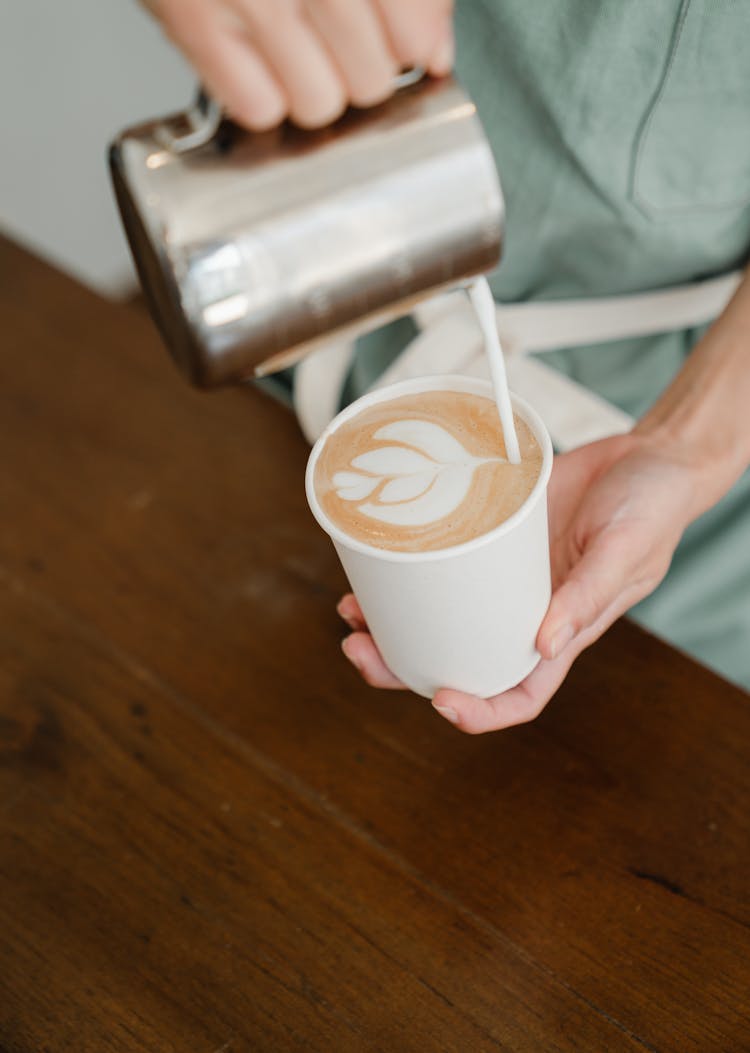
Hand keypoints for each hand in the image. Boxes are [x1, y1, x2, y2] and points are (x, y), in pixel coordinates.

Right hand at [143, 0, 453, 129]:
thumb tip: (434, 54)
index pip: (413, 33)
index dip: (411, 43)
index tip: (396, 35)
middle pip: (371, 80)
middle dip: (362, 66)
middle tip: (337, 31)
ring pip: (318, 104)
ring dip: (315, 88)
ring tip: (296, 45)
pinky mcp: (193, 18)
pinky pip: (256, 106)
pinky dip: (263, 96)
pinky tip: (260, 58)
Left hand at [339, 430, 707, 732]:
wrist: (648, 455)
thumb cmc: (653, 508)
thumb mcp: (626, 550)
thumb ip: (587, 597)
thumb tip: (543, 646)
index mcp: (563, 632)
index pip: (518, 692)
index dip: (479, 710)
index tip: (441, 701)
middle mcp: (523, 611)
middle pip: (457, 659)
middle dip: (403, 669)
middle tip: (357, 651)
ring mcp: (501, 576)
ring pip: (437, 616)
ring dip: (390, 626)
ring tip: (350, 614)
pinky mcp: (488, 536)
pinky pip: (441, 562)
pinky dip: (406, 572)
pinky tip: (375, 567)